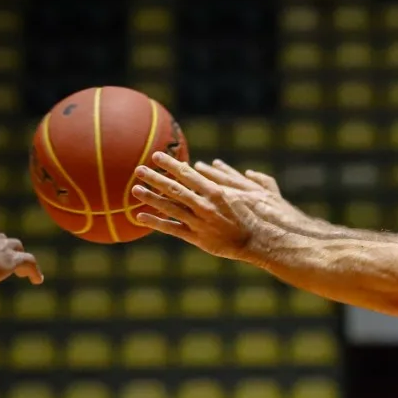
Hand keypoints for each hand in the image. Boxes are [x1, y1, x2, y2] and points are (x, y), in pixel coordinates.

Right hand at [0, 229, 42, 286]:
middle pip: (3, 240)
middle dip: (5, 248)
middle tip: (7, 259)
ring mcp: (3, 249)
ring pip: (17, 248)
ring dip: (20, 259)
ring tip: (24, 271)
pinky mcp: (12, 260)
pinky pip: (29, 263)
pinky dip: (34, 271)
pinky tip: (37, 280)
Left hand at [131, 152, 267, 261]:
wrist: (262, 241)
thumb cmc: (262, 214)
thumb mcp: (252, 190)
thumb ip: (231, 177)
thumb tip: (215, 165)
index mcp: (216, 191)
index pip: (187, 174)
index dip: (170, 164)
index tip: (156, 156)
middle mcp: (205, 205)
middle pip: (174, 189)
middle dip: (155, 178)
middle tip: (139, 169)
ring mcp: (200, 222)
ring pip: (170, 208)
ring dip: (151, 198)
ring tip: (134, 190)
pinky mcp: (198, 238)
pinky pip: (172, 229)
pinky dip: (156, 222)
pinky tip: (140, 217)